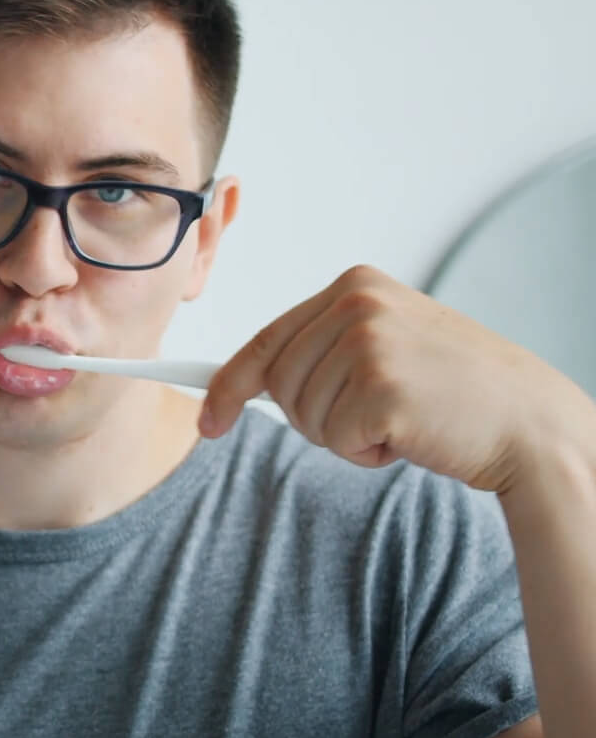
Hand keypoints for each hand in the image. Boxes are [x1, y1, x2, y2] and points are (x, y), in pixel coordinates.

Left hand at [201, 265, 589, 494]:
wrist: (529, 422)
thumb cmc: (454, 392)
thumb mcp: (385, 344)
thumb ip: (323, 348)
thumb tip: (237, 383)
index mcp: (355, 284)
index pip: (266, 340)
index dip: (228, 385)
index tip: (208, 420)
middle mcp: (357, 303)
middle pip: (278, 383)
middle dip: (312, 417)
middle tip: (375, 417)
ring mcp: (369, 341)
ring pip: (302, 415)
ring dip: (344, 436)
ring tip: (402, 418)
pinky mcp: (381, 387)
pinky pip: (335, 439)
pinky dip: (366, 453)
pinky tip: (411, 435)